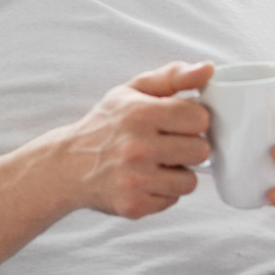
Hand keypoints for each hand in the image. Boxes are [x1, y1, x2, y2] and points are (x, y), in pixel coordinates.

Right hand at [53, 61, 212, 218]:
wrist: (66, 166)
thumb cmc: (106, 125)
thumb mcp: (133, 91)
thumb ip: (173, 76)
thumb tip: (208, 68)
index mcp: (139, 114)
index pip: (200, 118)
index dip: (193, 120)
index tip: (178, 121)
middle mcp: (136, 147)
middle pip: (201, 150)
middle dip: (189, 146)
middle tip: (167, 143)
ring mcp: (135, 179)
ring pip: (190, 180)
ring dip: (178, 172)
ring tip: (156, 163)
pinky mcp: (134, 205)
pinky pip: (173, 199)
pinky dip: (163, 191)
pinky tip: (145, 180)